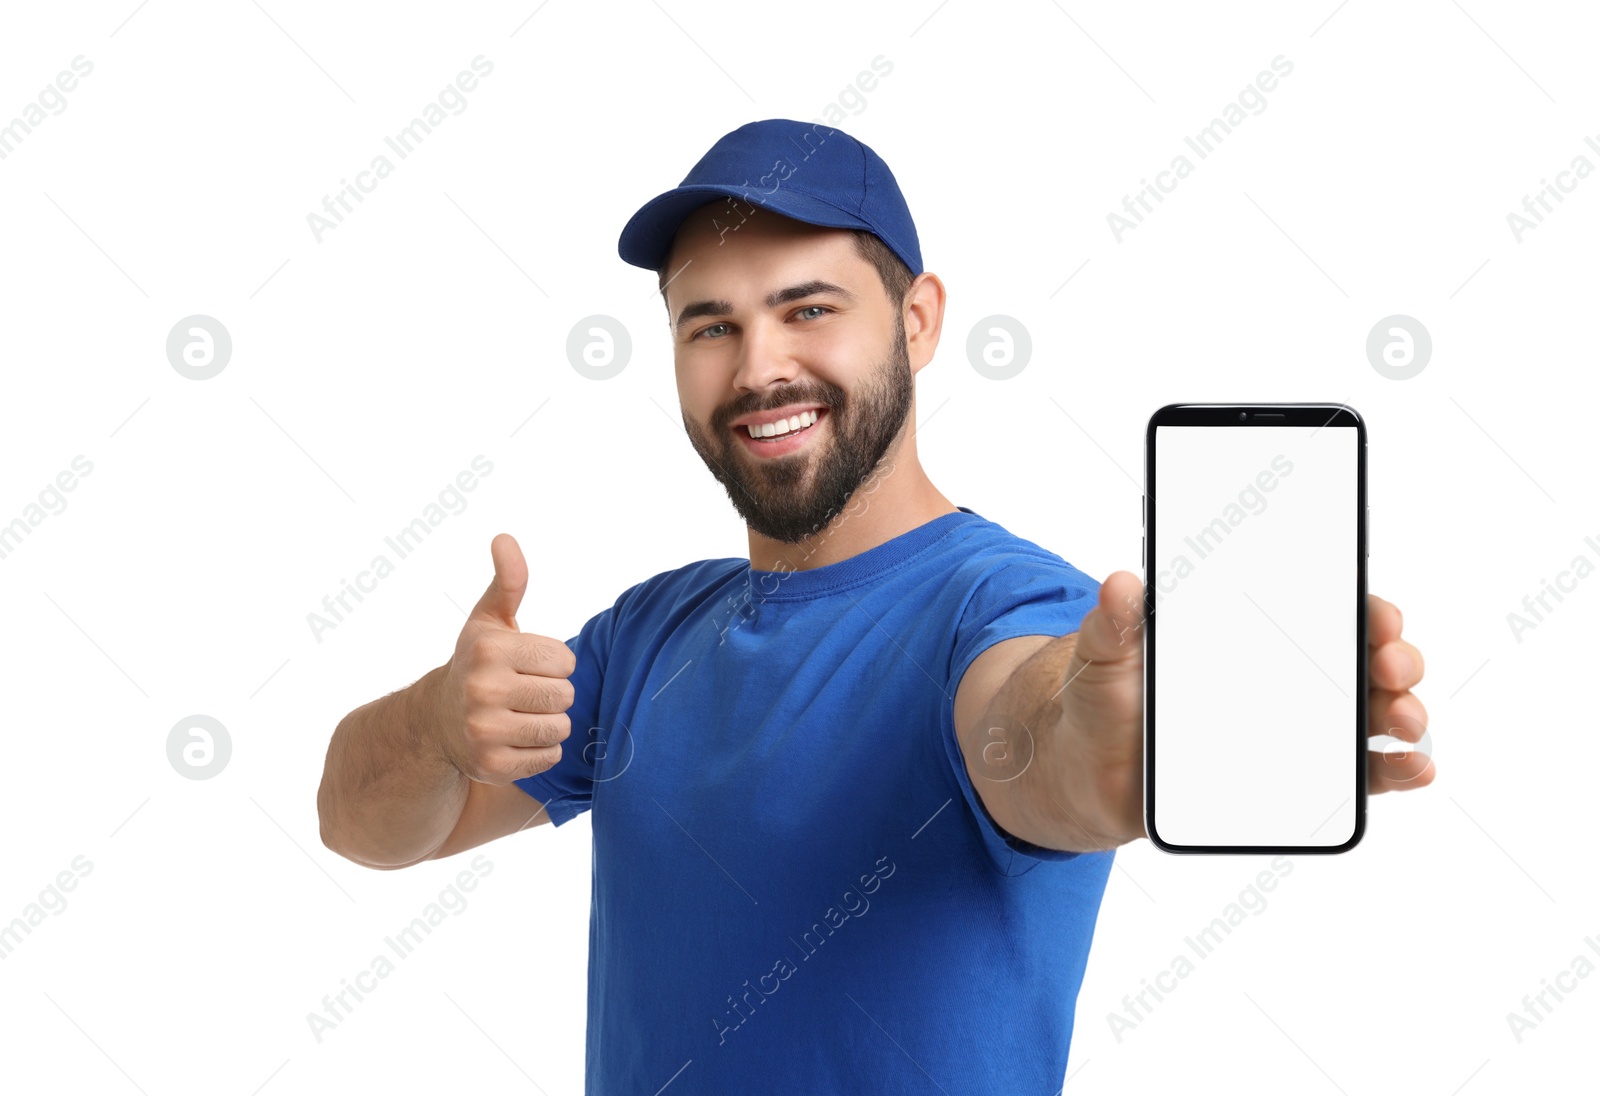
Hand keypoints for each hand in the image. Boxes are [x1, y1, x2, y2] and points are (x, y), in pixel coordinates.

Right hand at [431, 533, 575, 784]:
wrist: (436, 721)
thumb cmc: (477, 662)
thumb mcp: (489, 619)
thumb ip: (509, 581)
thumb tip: (505, 538)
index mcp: (488, 649)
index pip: (565, 661)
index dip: (554, 663)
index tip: (529, 665)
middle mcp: (482, 689)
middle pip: (565, 696)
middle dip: (553, 693)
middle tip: (525, 692)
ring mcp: (484, 731)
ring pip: (560, 728)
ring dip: (550, 722)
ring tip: (522, 714)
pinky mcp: (492, 765)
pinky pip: (549, 757)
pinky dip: (540, 750)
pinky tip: (516, 738)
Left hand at [1057, 575, 1433, 843]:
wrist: (1087, 772)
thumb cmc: (1104, 702)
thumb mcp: (1104, 659)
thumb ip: (1113, 626)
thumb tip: (1121, 584)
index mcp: (1250, 634)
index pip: (1323, 611)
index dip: (1362, 610)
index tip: (1378, 617)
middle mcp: (1286, 675)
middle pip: (1362, 659)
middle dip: (1393, 658)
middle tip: (1390, 668)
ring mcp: (1296, 728)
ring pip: (1370, 714)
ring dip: (1402, 713)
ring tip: (1403, 723)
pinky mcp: (1294, 778)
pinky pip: (1356, 775)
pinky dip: (1393, 771)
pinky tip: (1412, 770)